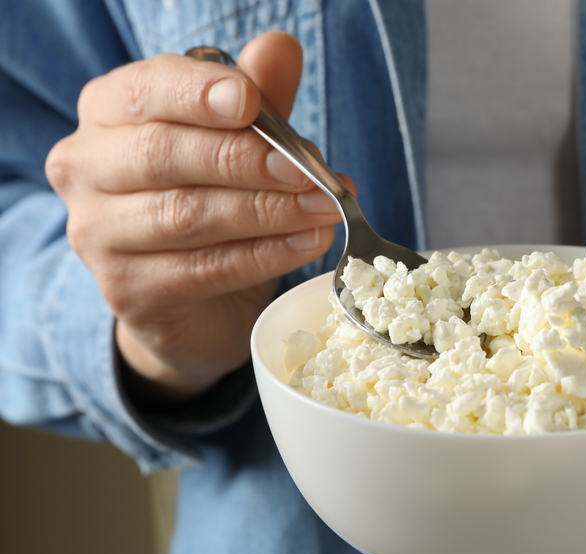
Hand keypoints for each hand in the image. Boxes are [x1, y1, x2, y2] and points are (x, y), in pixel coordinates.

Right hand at [45, 32, 345, 402]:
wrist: (191, 302)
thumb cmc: (210, 200)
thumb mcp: (238, 142)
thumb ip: (257, 97)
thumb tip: (279, 46)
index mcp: (107, 112)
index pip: (146, 91)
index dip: (198, 94)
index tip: (251, 102)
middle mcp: (86, 168)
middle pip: (164, 155)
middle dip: (247, 160)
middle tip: (313, 172)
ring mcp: (97, 234)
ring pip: (186, 215)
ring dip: (268, 212)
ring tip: (325, 209)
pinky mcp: (127, 291)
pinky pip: (204, 269)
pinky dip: (264, 255)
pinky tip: (306, 243)